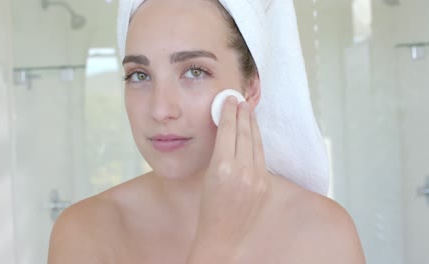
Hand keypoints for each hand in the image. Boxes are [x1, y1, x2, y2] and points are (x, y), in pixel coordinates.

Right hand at [188, 96, 271, 262]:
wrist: (222, 236)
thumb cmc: (208, 208)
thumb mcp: (207, 176)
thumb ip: (219, 153)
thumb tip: (227, 131)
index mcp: (222, 168)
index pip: (229, 131)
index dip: (229, 113)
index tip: (229, 99)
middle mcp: (242, 171)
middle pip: (245, 134)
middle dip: (242, 114)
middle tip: (240, 100)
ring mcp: (257, 179)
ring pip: (256, 143)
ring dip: (252, 126)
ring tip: (248, 112)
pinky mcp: (265, 185)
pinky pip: (261, 157)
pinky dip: (256, 143)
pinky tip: (254, 134)